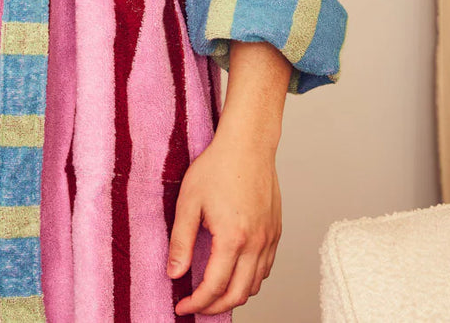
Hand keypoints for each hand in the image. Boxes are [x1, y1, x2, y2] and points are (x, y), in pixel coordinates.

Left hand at [165, 126, 281, 315]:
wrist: (248, 143)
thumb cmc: (217, 166)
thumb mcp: (189, 201)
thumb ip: (180, 241)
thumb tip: (174, 273)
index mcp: (233, 238)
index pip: (214, 287)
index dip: (196, 303)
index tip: (181, 307)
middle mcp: (256, 243)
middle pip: (237, 294)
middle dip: (214, 307)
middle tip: (195, 305)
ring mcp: (269, 238)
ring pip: (255, 285)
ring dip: (233, 295)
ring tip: (212, 292)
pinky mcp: (275, 231)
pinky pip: (266, 269)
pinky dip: (250, 280)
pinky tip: (233, 272)